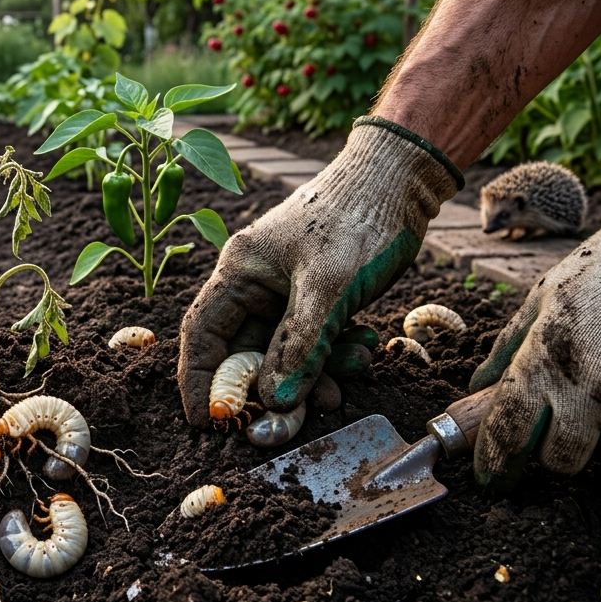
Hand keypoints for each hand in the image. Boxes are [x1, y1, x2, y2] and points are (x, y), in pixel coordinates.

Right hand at [177, 118, 462, 425]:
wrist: (401, 180)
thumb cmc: (356, 219)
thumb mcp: (328, 288)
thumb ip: (301, 346)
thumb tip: (275, 402)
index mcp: (239, 271)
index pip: (202, 334)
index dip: (199, 380)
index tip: (206, 421)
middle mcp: (256, 283)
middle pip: (246, 351)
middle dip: (269, 388)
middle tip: (289, 421)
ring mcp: (287, 290)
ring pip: (285, 351)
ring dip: (311, 375)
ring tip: (344, 384)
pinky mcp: (317, 296)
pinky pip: (314, 340)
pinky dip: (334, 355)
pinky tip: (363, 350)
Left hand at [472, 177, 600, 489]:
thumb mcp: (543, 300)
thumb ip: (508, 348)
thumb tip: (478, 387)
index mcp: (546, 359)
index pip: (509, 430)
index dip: (494, 461)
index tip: (490, 477)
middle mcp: (590, 388)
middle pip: (561, 460)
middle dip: (554, 450)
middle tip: (561, 423)